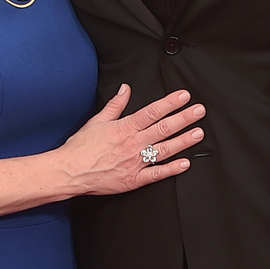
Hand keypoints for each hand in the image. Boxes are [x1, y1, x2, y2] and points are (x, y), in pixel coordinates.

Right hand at [59, 84, 204, 194]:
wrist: (70, 171)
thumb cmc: (81, 147)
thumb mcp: (97, 121)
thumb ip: (115, 105)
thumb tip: (125, 89)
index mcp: (125, 128)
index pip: (153, 112)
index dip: (170, 103)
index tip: (184, 96)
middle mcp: (133, 144)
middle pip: (163, 128)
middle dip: (184, 118)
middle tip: (199, 111)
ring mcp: (135, 162)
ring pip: (164, 149)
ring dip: (183, 141)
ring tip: (198, 133)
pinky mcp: (133, 179)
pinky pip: (156, 174)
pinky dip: (171, 169)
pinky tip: (185, 163)